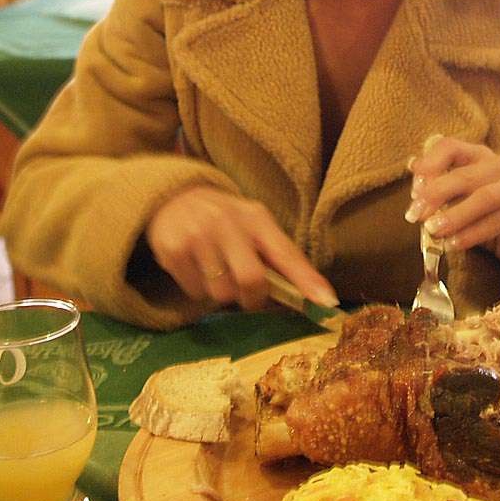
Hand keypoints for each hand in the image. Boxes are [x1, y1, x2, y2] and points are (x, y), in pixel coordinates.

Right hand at [146, 185, 336, 310]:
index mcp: (256, 218)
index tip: (326, 302)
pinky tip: (197, 269)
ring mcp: (198, 236)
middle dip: (253, 298)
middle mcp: (228, 223)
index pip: (286, 253)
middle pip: (251, 280)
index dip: (306, 280)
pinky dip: (199, 289)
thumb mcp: (253, 226)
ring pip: (222, 293)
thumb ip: (277, 256)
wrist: (173, 198)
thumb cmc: (225, 221)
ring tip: (218, 273)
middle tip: (250, 297)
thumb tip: (312, 296)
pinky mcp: (173, 250)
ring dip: (224, 294)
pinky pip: (195, 292)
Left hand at [405, 135, 499, 273]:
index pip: (451, 147)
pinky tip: (452, 244)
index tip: (414, 189)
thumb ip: (436, 182)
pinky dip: (471, 235)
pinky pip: (496, 222)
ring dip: (455, 216)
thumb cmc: (480, 210)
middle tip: (415, 215)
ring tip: (433, 231)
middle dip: (437, 195)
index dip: (430, 165)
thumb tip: (413, 166)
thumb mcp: (456, 195)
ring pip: (484, 198)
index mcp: (479, 154)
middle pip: (466, 175)